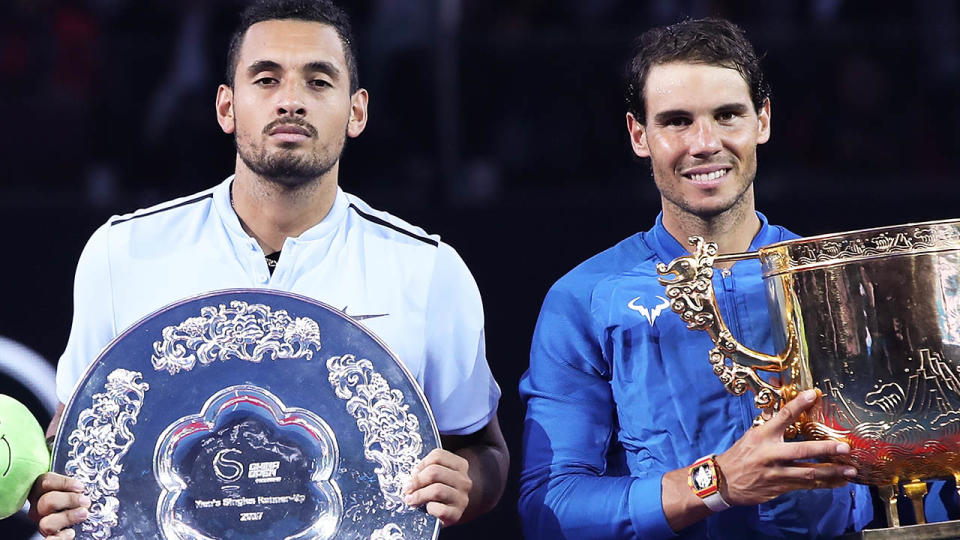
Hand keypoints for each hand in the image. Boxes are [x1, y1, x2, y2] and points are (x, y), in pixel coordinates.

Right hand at [28, 472, 89, 538]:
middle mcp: (39, 509)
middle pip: (46, 501)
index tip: (80, 487)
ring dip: (67, 517)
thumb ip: (71, 488)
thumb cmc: (72, 503)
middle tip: (84, 501)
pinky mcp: (50, 537)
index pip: (45, 482)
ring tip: (82, 514)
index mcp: (41, 492)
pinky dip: (60, 537)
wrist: (71, 526)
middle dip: (68, 500)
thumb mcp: (69, 491)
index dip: (63, 483)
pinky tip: (70, 532)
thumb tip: (83, 487)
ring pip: (46, 522)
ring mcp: (43, 523)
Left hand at [403, 448, 472, 526]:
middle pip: (435, 472)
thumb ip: (427, 470)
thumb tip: (413, 474)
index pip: (438, 456)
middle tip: (407, 488)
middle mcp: (463, 480)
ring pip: (437, 489)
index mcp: (459, 465)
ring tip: (410, 499)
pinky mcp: (457, 514)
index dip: (421, 464)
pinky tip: (427, 509)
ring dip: (419, 495)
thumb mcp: (437, 477)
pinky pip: (440, 509)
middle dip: (417, 480)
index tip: (413, 473)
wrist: (450, 513)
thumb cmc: (440, 493)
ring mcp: (462, 498)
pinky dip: (430, 508)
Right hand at [716, 389, 856, 504]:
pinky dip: (824, 484)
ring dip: (832, 471)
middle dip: (825, 449)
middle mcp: (770, 453)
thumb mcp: (751, 435)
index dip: (798, 405)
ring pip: (808, 472)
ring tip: (851, 470)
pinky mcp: (780, 488)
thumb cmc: (740, 455)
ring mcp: (776, 473)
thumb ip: (770, 422)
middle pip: (802, 450)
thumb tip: (780, 405)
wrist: (723, 482)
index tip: (813, 394)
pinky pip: (806, 486)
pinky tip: (839, 482)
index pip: (782, 416)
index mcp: (762, 435)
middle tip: (845, 447)